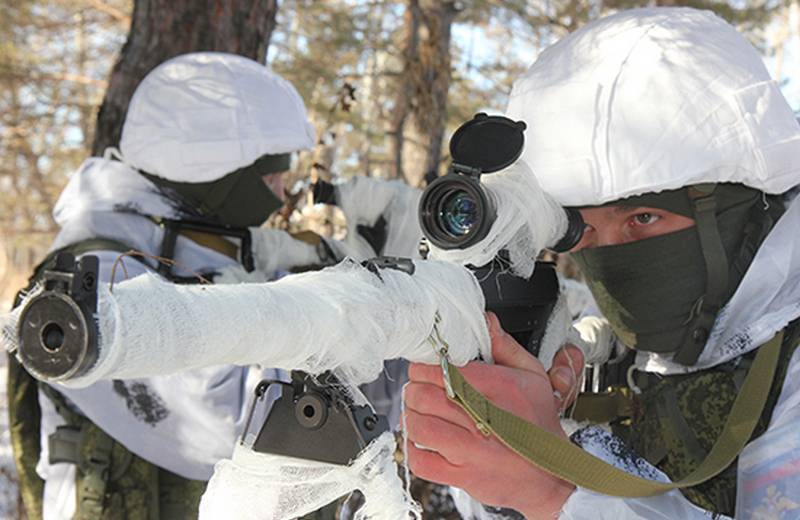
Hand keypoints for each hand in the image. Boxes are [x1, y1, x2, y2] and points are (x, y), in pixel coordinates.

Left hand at [404, 313, 582, 517]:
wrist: (551, 475)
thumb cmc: (539, 424)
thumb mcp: (533, 376)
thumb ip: (504, 347)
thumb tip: (485, 321)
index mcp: (499, 388)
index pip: (444, 370)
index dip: (424, 366)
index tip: (424, 368)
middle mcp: (484, 419)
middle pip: (424, 396)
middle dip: (415, 388)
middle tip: (419, 388)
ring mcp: (472, 451)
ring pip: (419, 426)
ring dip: (412, 415)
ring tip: (419, 411)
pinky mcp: (463, 476)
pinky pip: (421, 462)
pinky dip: (413, 449)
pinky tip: (423, 440)